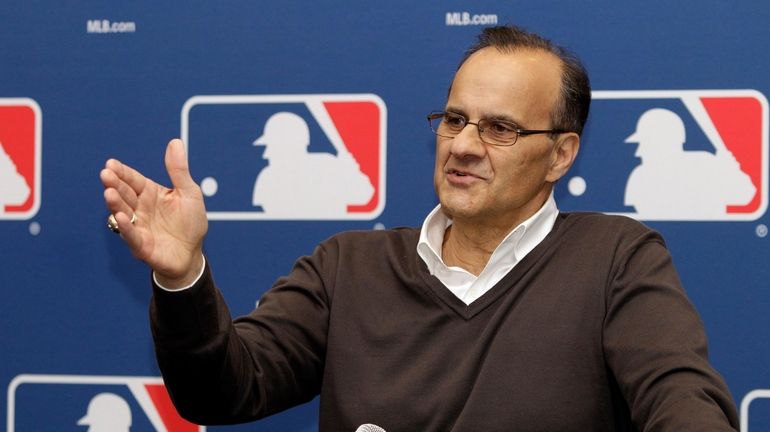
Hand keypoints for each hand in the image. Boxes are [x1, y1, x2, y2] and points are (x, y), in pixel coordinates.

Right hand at [101, 139, 207, 287]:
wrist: (192, 254)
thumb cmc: (190, 222)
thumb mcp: (189, 193)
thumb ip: (179, 170)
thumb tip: (175, 142)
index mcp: (150, 194)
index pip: (133, 180)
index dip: (122, 172)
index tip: (110, 163)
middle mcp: (140, 209)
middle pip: (125, 194)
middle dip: (114, 184)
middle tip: (105, 174)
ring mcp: (138, 227)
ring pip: (123, 213)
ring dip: (115, 203)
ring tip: (109, 192)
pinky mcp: (141, 246)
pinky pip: (131, 235)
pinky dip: (125, 227)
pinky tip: (121, 216)